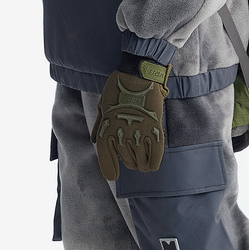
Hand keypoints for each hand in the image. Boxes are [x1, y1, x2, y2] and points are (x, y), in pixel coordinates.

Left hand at [91, 57, 170, 181]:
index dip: (110, 171)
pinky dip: (153, 162)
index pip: (107, 162)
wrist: (137, 74)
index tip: (113, 175)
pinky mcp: (154, 130)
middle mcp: (120, 136)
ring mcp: (138, 134)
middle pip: (127, 163)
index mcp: (105, 131)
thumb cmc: (118, 88)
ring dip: (141, 162)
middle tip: (132, 151)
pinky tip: (151, 163)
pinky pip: (155, 157)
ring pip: (140, 163)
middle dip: (129, 160)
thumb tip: (93, 140)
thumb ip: (99, 125)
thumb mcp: (102, 106)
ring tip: (142, 155)